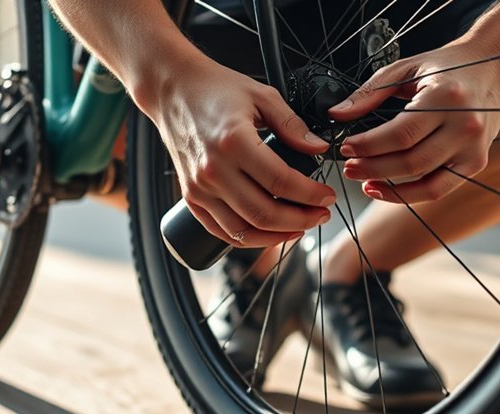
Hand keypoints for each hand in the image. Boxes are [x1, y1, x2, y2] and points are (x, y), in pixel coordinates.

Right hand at [146, 59, 334, 246]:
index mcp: (234, 142)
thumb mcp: (261, 95)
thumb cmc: (214, 90)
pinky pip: (222, 231)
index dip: (311, 194)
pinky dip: (249, 239)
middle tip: (321, 215)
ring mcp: (199, 187)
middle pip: (264, 213)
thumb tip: (319, 149)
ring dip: (278, 235)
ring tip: (301, 226)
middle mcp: (213, 170)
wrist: (172, 91)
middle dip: (301, 220)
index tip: (328, 196)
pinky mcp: (191, 197)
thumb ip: (292, 124)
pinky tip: (270, 232)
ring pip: (244, 230)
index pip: (281, 182)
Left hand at [330, 41, 499, 203]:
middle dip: (373, 168)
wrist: (496, 66)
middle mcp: (465, 126)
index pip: (400, 134)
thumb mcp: (407, 67)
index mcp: (446, 98)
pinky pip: (438, 189)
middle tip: (348, 168)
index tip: (346, 147)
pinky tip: (384, 189)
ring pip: (424, 182)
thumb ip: (370, 91)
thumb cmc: (448, 66)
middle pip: (410, 162)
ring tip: (363, 181)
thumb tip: (337, 115)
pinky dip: (409, 195)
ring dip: (388, 187)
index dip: (368, 146)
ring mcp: (474, 148)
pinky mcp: (477, 163)